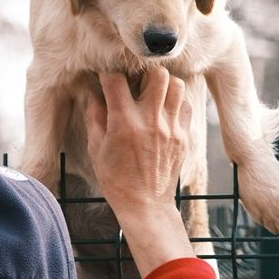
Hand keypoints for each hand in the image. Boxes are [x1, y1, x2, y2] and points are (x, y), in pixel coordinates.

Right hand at [85, 68, 191, 213]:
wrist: (146, 206)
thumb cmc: (116, 180)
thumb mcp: (97, 149)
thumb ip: (95, 116)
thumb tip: (94, 93)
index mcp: (124, 123)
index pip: (116, 80)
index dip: (109, 75)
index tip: (107, 80)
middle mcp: (150, 121)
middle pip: (156, 73)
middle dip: (143, 73)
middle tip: (136, 84)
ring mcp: (171, 128)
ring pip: (176, 84)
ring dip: (163, 84)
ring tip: (152, 95)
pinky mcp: (183, 136)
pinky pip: (185, 105)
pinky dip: (175, 102)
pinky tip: (163, 111)